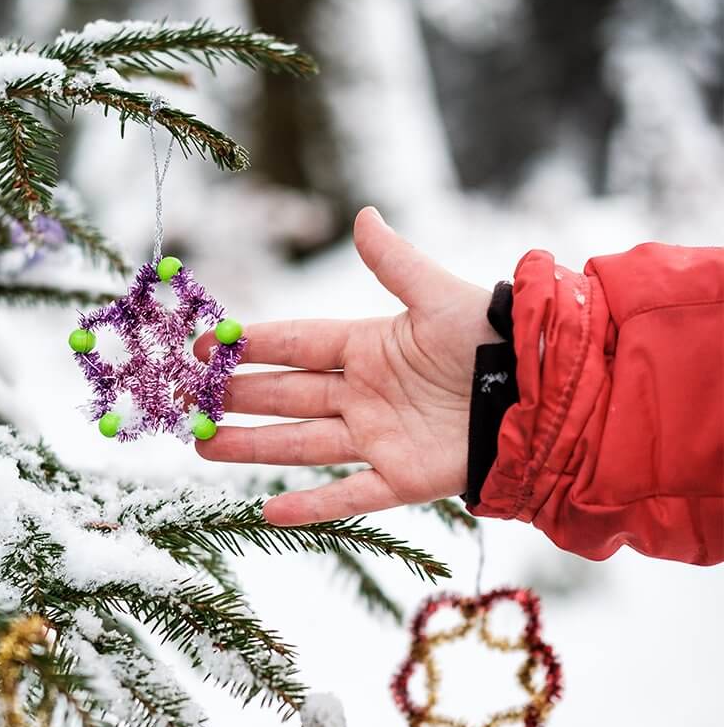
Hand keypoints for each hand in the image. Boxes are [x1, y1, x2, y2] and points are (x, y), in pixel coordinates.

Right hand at [194, 207, 498, 524]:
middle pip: (286, 395)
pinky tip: (267, 509)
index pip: (296, 344)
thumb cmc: (491, 337)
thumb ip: (396, 264)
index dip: (251, 344)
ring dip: (253, 445)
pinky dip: (311, 506)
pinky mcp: (402, 477)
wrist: (540, 390)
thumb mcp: (439, 297)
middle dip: (236, 396)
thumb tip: (364, 217)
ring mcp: (379, 437)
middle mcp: (364, 393)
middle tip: (186, 398)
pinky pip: (349, 494)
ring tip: (204, 444)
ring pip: (301, 443)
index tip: (205, 345)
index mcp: (369, 346)